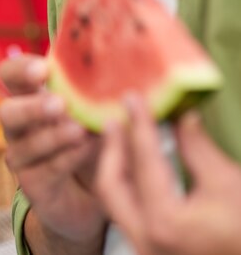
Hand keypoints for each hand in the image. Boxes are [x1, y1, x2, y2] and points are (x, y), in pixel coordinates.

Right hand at [0, 54, 105, 251]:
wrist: (100, 193)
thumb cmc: (97, 140)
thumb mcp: (101, 112)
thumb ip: (102, 92)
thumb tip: (122, 72)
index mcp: (30, 98)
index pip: (11, 75)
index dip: (20, 70)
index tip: (43, 69)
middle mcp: (20, 127)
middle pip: (6, 112)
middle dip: (31, 107)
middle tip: (59, 105)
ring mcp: (23, 157)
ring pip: (23, 145)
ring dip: (52, 137)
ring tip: (79, 132)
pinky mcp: (32, 184)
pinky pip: (45, 170)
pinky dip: (66, 158)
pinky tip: (86, 149)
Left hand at [96, 95, 240, 254]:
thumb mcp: (229, 184)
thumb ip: (197, 148)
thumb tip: (181, 118)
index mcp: (164, 223)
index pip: (145, 162)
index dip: (140, 125)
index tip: (133, 100)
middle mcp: (145, 241)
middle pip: (111, 184)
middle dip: (112, 148)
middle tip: (116, 118)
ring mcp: (144, 250)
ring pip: (114, 201)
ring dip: (116, 166)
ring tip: (120, 136)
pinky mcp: (149, 251)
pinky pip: (126, 213)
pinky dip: (127, 186)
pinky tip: (132, 165)